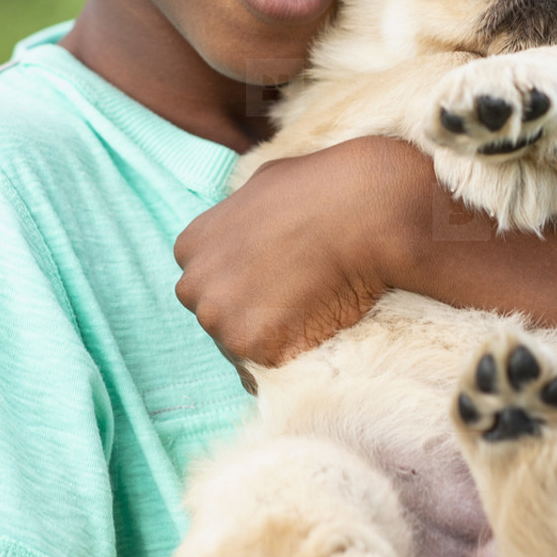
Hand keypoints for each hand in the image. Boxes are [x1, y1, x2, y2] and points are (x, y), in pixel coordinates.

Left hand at [174, 137, 436, 376]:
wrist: (364, 211)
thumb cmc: (323, 190)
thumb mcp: (262, 187)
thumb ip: (242, 217)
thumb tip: (252, 223)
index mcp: (191, 246)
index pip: (207, 283)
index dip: (243, 285)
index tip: (276, 280)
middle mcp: (195, 286)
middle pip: (217, 316)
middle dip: (250, 313)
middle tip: (299, 300)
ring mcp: (221, 320)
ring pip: (240, 346)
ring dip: (271, 338)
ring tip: (313, 313)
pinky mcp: (256, 348)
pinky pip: (268, 370)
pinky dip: (293, 357)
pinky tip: (319, 331)